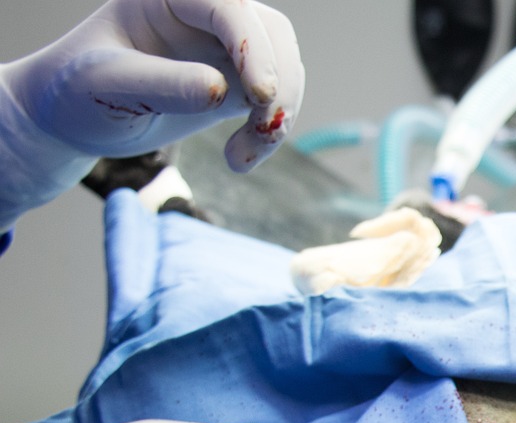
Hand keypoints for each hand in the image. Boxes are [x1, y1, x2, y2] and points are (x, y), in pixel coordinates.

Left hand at [0, 0, 303, 229]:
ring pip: (283, 67)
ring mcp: (224, 47)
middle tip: (263, 130)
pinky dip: (269, 133)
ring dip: (278, 115)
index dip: (252, 46)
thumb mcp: (108, 86)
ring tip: (242, 157)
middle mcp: (204, 14)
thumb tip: (219, 90)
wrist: (76, 118)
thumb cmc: (78, 92)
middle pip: (270, 33)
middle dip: (278, 84)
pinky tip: (239, 159)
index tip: (260, 96)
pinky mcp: (237, 82)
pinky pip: (276, 101)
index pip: (229, 6)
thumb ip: (163, 85)